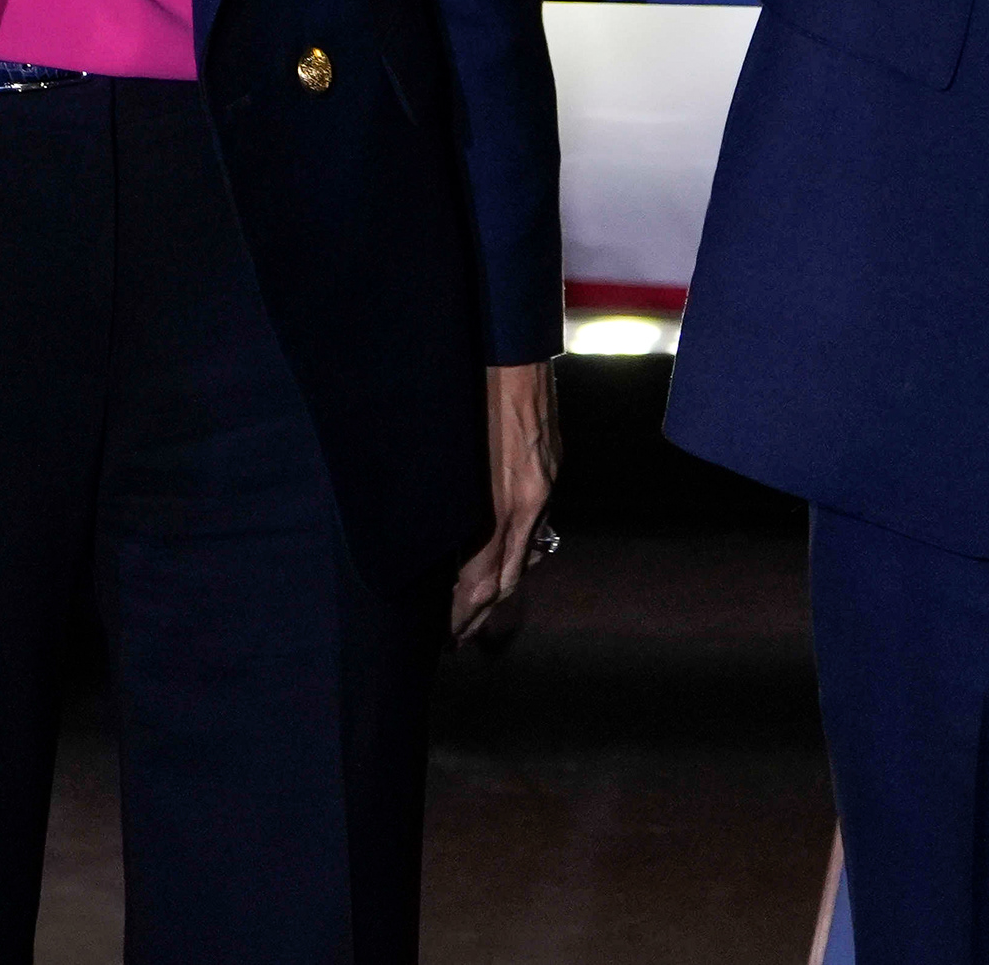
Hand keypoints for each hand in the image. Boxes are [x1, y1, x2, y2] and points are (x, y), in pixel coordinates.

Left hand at [452, 359, 560, 640]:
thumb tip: (437, 547)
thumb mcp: (450, 452)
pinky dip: (514, 552)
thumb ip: (449, 504)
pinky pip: (535, 526)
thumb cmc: (468, 391)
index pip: (482, 578)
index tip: (439, 635)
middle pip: (505, 580)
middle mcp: (531, 500)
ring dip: (497, 589)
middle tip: (452, 640)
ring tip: (472, 612)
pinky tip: (500, 560)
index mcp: (504, 501)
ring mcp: (545, 485)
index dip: (460, 611)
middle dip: (477, 615)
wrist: (512, 347)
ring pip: (522, 556)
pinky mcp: (551, 469)